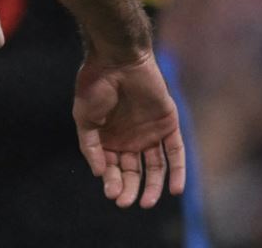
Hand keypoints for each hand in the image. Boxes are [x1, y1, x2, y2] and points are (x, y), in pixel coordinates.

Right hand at [73, 50, 185, 208]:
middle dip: (129, 188)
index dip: (112, 182)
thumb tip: (99, 173)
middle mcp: (130, 139)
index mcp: (109, 138)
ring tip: (148, 202)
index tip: (111, 194)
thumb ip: (91, 146)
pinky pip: (175, 152)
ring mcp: (151, 133)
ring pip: (155, 167)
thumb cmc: (96, 85)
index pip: (112, 168)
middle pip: (133, 171)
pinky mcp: (168, 125)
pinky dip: (177, 171)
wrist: (117, 59)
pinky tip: (174, 190)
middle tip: (126, 201)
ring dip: (153, 186)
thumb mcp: (84, 117)